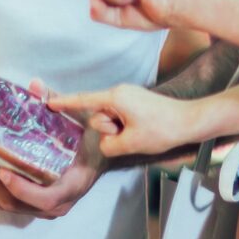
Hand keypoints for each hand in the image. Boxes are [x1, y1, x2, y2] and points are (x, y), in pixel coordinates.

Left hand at [0, 83, 106, 219]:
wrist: (98, 155)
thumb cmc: (92, 139)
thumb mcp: (83, 119)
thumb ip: (61, 103)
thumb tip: (35, 85)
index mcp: (72, 186)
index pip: (46, 198)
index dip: (21, 188)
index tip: (1, 170)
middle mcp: (56, 204)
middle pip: (14, 202)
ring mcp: (41, 206)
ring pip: (5, 202)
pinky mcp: (29, 201)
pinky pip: (4, 197)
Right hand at [49, 83, 202, 160]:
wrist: (190, 121)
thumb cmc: (163, 129)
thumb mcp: (130, 143)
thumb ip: (108, 145)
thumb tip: (106, 143)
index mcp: (115, 97)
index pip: (83, 100)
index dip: (64, 103)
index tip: (48, 103)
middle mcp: (119, 93)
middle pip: (98, 116)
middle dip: (109, 130)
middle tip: (131, 134)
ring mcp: (128, 97)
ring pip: (110, 120)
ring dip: (120, 131)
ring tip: (140, 132)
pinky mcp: (135, 104)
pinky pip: (120, 118)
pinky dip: (126, 128)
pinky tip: (142, 130)